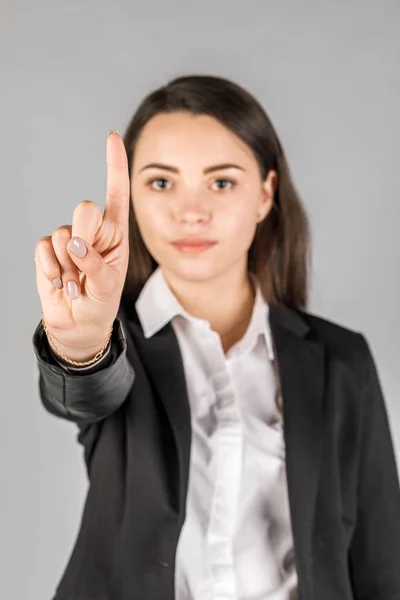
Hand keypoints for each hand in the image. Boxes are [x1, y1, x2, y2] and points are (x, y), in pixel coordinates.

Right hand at [34, 131, 129, 359]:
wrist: (77, 325)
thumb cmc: (101, 303)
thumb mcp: (108, 288)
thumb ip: (96, 265)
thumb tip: (75, 244)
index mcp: (116, 233)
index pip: (116, 193)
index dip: (115, 165)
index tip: (112, 137)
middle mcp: (93, 231)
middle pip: (85, 208)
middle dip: (85, 235)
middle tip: (85, 262)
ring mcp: (69, 239)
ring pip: (62, 233)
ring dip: (68, 265)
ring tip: (77, 283)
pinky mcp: (48, 250)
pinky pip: (43, 247)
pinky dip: (51, 269)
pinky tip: (61, 282)